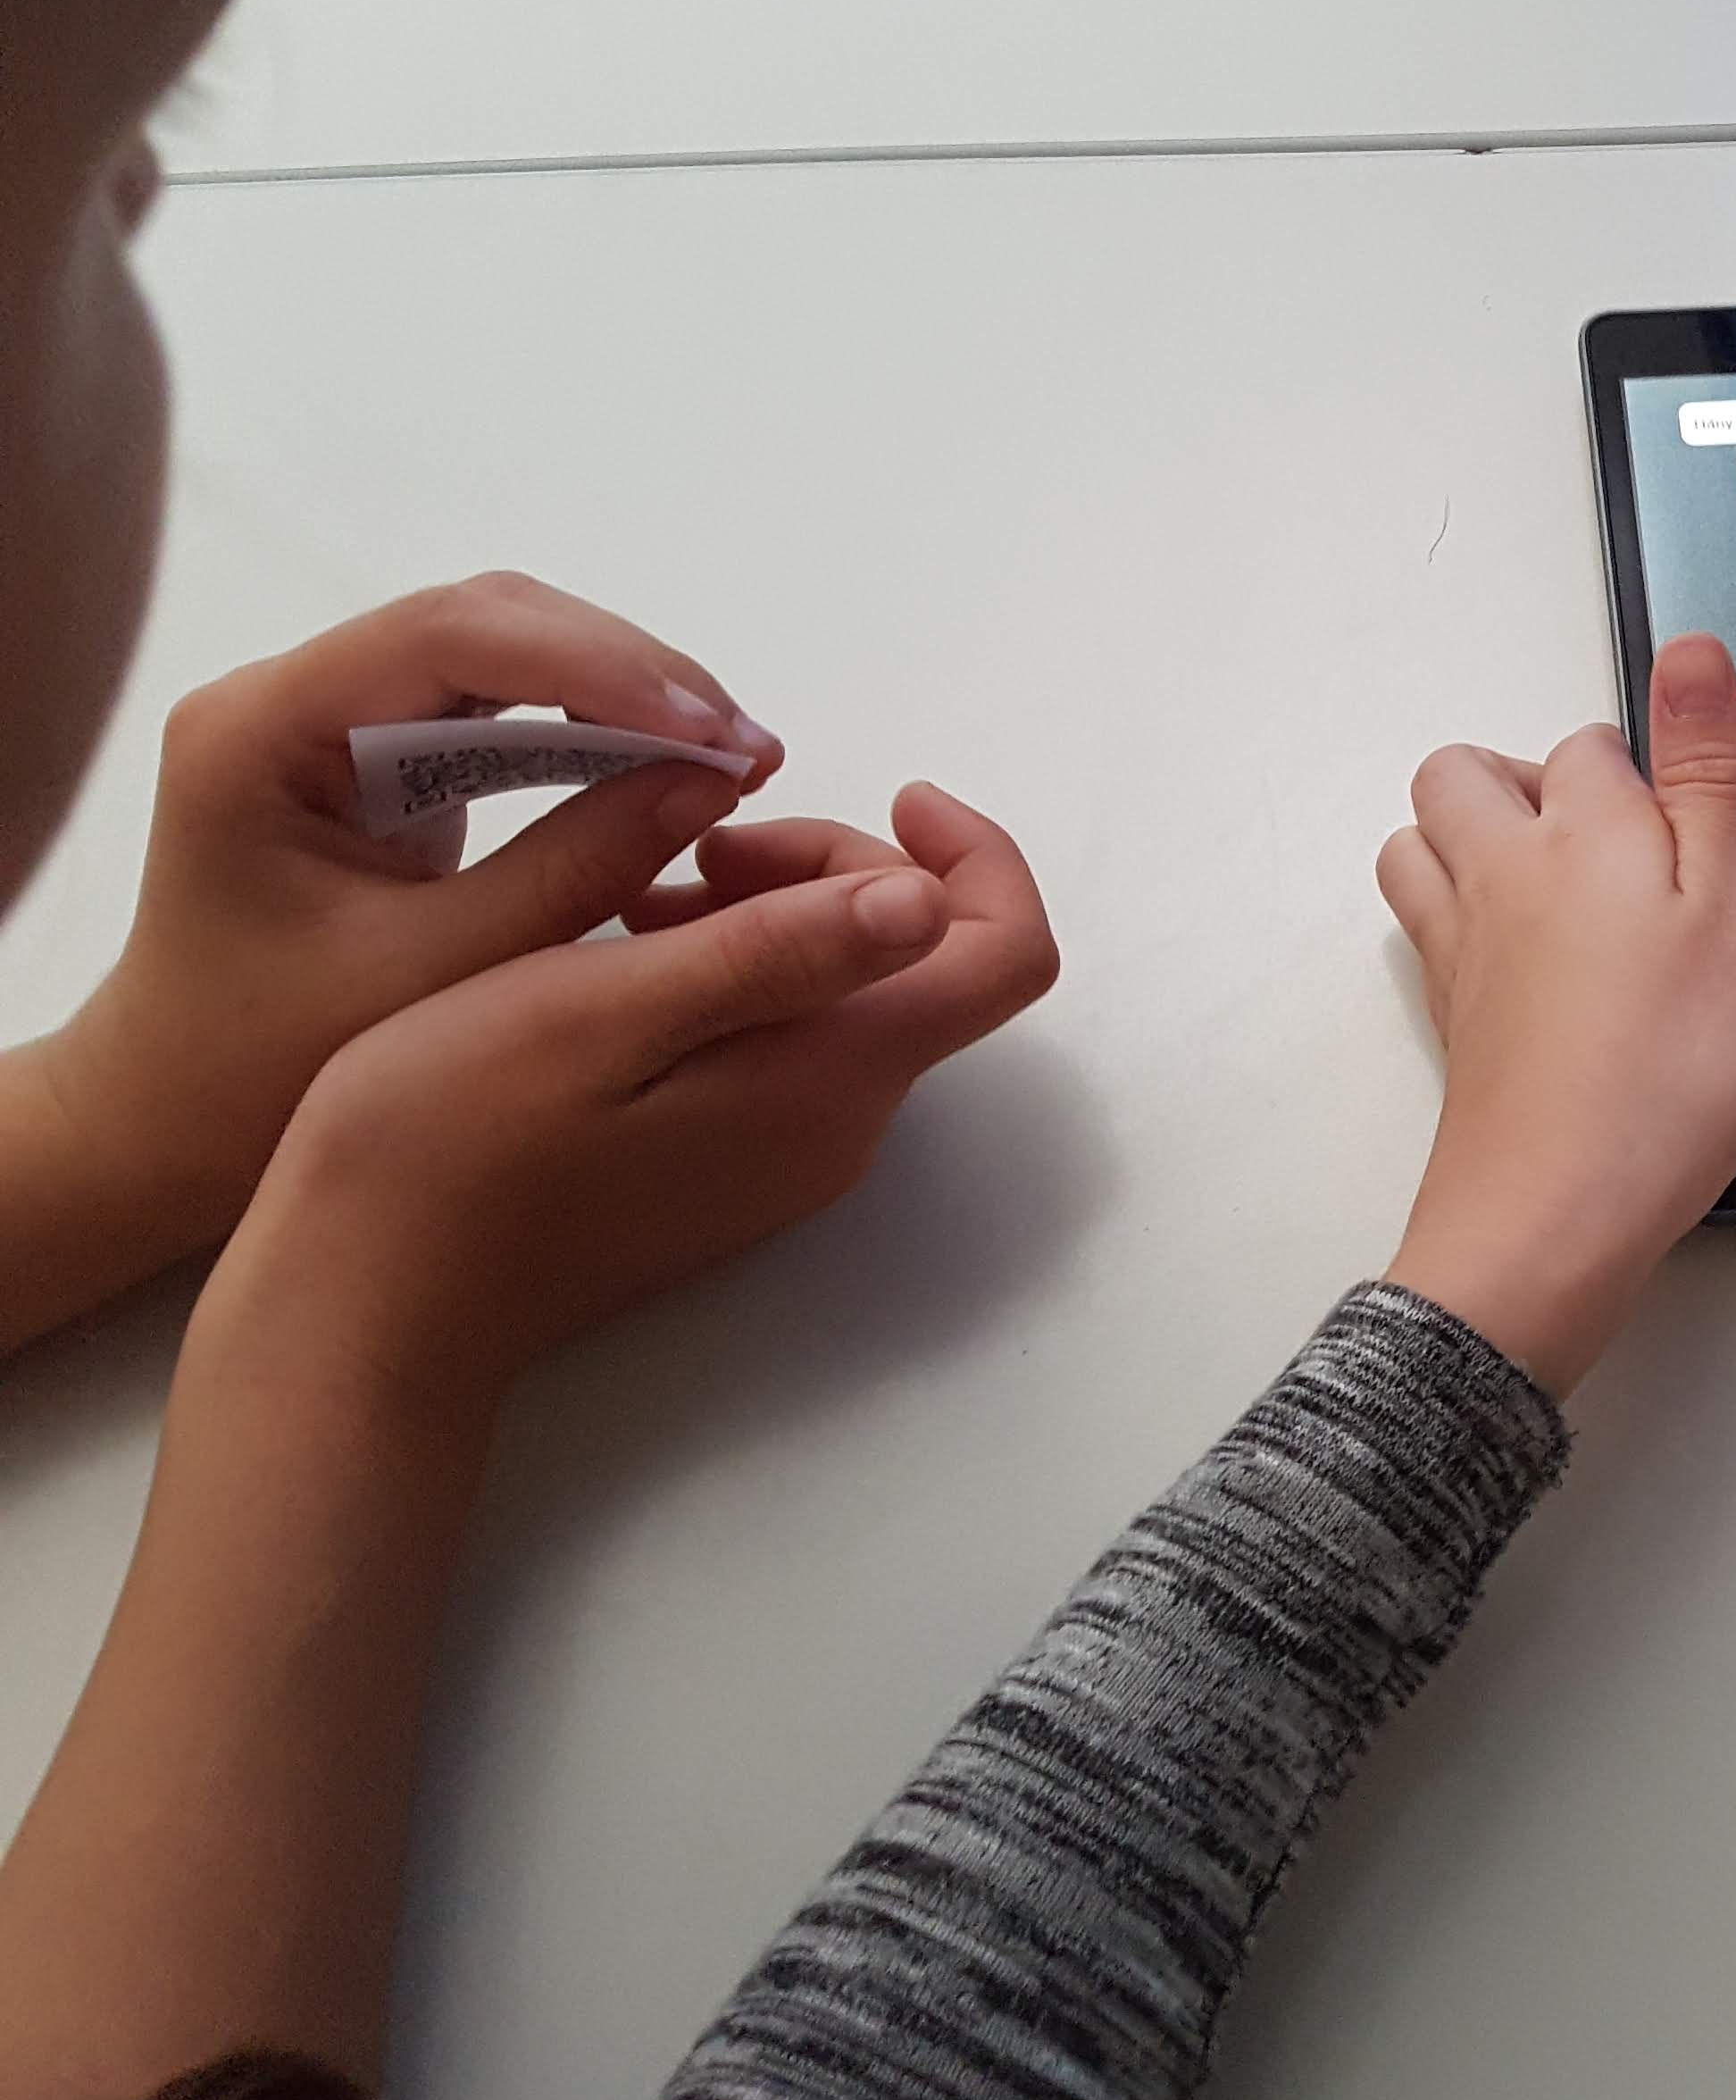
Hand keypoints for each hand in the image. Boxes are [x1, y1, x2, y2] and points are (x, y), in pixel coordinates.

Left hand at [32, 573, 788, 1268]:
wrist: (168, 1118)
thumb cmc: (267, 1067)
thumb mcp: (439, 977)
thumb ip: (576, 868)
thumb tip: (712, 781)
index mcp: (260, 731)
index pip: (452, 636)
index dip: (599, 666)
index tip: (712, 735)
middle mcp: (285, 693)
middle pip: (490, 621)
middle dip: (633, 672)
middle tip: (749, 748)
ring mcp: (329, 713)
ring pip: (509, 648)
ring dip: (629, 693)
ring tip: (733, 757)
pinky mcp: (372, 748)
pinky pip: (502, 703)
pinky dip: (595, 728)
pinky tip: (672, 767)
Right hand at [185, 784, 1058, 1423]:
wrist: (364, 1313)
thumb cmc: (447, 1145)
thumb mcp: (602, 1013)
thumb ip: (773, 954)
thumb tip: (929, 899)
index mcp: (831, 1078)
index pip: (1007, 954)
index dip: (976, 853)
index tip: (886, 786)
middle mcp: (842, 1126)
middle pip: (927, 954)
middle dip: (842, 865)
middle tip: (696, 848)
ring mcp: (789, 1155)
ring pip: (853, 987)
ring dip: (777, 909)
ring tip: (640, 895)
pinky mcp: (731, 1165)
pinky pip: (789, 1037)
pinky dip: (737, 967)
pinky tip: (628, 952)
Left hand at [1376, 633, 1735, 1394]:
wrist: (1556, 1214)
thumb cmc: (1667, 1066)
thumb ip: (1713, 772)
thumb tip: (1691, 648)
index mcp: (1581, 829)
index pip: (1594, 743)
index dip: (1652, 767)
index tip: (1703, 819)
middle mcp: (1500, 873)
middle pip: (1465, 774)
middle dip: (1529, 778)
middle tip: (1616, 838)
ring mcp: (1461, 950)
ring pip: (1424, 844)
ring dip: (1472, 837)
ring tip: (1559, 885)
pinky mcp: (1453, 1022)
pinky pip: (1428, 930)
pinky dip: (1464, 918)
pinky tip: (1532, 966)